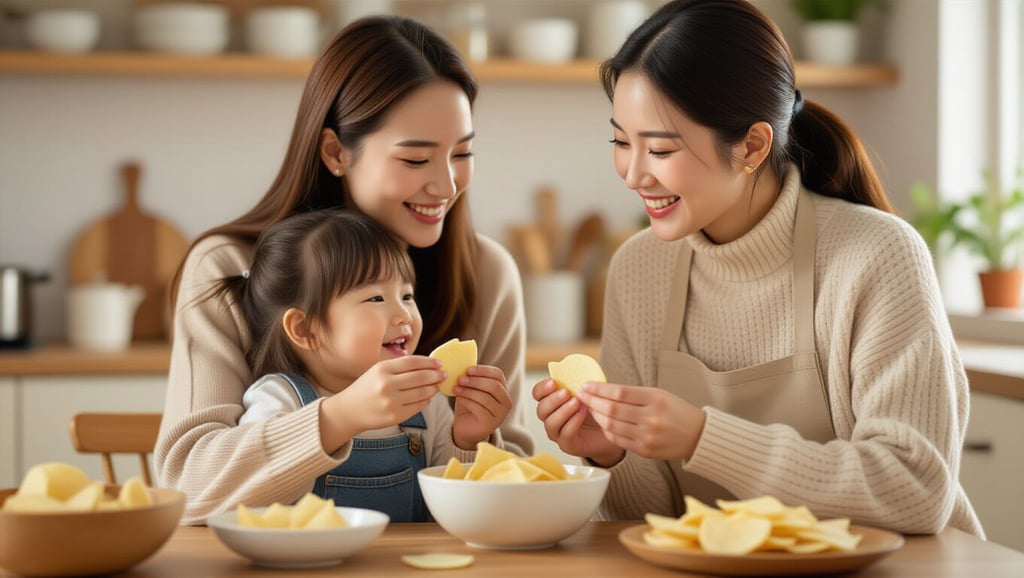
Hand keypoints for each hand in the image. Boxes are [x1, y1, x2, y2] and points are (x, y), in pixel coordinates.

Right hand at [319, 356, 441, 451]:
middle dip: (435, 375)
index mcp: (382, 369)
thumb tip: (428, 365)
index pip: (413, 362)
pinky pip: (418, 406)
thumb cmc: (366, 388)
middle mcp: (387, 384)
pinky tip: (427, 397)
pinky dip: (426, 400)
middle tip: (443, 374)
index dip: (429, 362)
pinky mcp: (395, 416)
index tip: (439, 363)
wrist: (349, 411)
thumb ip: (399, 367)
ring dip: (433, 388)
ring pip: (422, 392)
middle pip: (420, 377)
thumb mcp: (377, 371)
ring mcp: (391, 402)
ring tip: (436, 385)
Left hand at [452, 365, 511, 449]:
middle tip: (460, 378)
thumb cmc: (469, 405)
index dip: (483, 370)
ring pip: (485, 398)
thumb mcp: (471, 389)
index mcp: (503, 390)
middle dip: (476, 381)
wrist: (465, 428)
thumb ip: (471, 378)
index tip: (468, 369)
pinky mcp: (490, 424)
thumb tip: (464, 363)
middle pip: (494, 386)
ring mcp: (500, 415)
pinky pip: (479, 409)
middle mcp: (506, 402)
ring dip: (469, 391)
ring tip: (456, 388)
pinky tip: (459, 398)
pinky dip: (468, 401)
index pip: (498, 375)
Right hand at [532, 378, 623, 465]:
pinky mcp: (568, 445)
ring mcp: (558, 433)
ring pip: (550, 423)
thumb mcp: (590, 390)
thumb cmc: (599, 407)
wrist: (613, 427)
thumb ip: (580, 382)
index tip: (553, 382)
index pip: (538, 394)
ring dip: (563, 411)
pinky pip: (565, 434)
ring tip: (576, 402)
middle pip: (541, 410)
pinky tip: (582, 413)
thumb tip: (576, 369)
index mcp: (553, 401)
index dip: (542, 388)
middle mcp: (551, 418)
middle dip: (552, 400)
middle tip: (566, 393)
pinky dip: (573, 422)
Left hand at [576, 381, 705, 461]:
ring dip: (596, 416)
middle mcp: (652, 418)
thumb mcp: (659, 394)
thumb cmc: (676, 411)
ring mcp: (648, 436)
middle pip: (612, 409)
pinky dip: (606, 430)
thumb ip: (633, 394)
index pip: (619, 392)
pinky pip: (618, 439)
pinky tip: (601, 422)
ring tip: (589, 408)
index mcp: (656, 399)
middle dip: (592, 401)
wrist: (698, 435)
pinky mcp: (645, 450)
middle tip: (581, 396)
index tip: (585, 385)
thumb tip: (602, 390)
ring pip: (611, 426)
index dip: (599, 389)